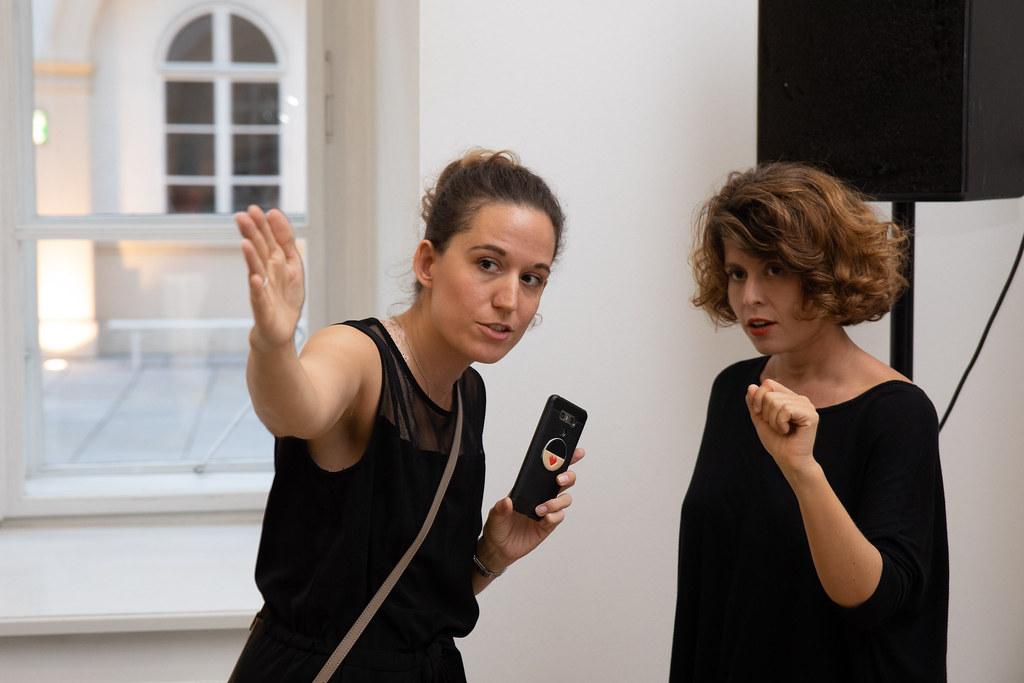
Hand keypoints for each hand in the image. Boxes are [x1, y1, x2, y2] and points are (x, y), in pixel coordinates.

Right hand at [235, 206, 304, 350]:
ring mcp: (262, 291)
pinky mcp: (262, 309)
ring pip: (256, 271)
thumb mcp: (292, 265)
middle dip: (252, 234)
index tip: (255, 209)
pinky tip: (256, 279)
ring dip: (251, 258)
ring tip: (246, 243)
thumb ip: (285, 240)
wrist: (279, 331)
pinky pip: (259, 297)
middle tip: (242, 216)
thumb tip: (274, 212)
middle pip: (259, 251)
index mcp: (273, 262)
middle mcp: (265, 274)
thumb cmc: (284, 297)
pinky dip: (258, 288)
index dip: (262, 226)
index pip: (267, 240)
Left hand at [478, 447, 584, 570]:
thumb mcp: (494, 514)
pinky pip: (559, 516)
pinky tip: (545, 519)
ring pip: (565, 499)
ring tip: (541, 509)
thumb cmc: (497, 526)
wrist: (499, 548)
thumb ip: (500, 508)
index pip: (548, 468)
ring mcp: (547, 509)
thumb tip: (507, 501)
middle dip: (567, 476)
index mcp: (529, 486)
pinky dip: (554, 516)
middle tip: (559, 479)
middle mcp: (541, 495)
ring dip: (557, 501)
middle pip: (564, 480)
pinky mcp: (548, 524)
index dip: (562, 458)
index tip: (574, 451)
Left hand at [746, 380, 818, 477]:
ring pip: (777, 402)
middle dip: (766, 413)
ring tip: (782, 430)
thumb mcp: (760, 419)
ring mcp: (807, 406)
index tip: (758, 413)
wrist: (788, 460)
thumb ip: (755, 403)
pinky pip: (785, 410)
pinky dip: (780, 423)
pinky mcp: (811, 415)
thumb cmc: (776, 442)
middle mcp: (800, 398)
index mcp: (789, 397)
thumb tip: (752, 386)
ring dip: (773, 420)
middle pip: (770, 394)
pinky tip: (787, 431)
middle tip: (776, 426)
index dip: (758, 397)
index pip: (768, 383)